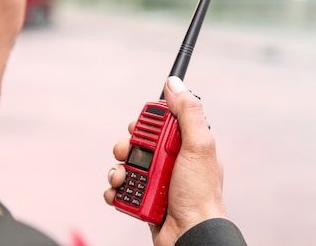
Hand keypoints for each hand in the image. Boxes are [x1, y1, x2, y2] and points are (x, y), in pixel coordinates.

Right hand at [103, 76, 226, 245]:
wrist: (189, 234)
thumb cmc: (200, 194)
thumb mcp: (199, 146)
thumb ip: (188, 113)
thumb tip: (174, 85)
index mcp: (186, 146)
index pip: (160, 123)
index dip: (145, 123)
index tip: (138, 126)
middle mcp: (171, 161)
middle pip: (137, 143)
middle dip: (126, 147)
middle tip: (127, 152)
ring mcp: (156, 181)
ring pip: (125, 165)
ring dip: (119, 171)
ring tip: (124, 179)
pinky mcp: (143, 199)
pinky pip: (120, 189)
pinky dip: (115, 191)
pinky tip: (119, 194)